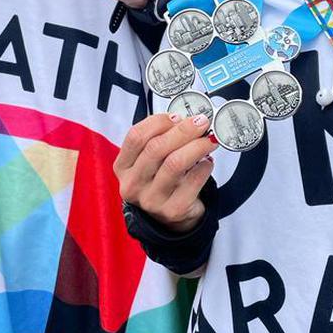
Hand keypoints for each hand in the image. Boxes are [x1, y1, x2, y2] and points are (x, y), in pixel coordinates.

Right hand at [114, 112, 216, 232]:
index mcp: (123, 167)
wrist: (171, 216)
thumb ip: (161, 139)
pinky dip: (204, 167)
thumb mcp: (151, 161)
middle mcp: (133, 184)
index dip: (159, 122)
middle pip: (157, 148)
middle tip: (201, 122)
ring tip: (209, 140)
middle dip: (183, 130)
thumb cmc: (161, 180)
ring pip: (175, 163)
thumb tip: (187, 120)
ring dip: (197, 146)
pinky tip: (208, 162)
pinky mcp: (172, 210)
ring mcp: (151, 200)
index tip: (178, 116)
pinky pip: (193, 181)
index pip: (136, 136)